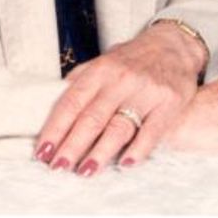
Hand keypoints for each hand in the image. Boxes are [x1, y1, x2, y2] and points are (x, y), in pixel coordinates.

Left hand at [34, 22, 206, 175]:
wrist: (174, 46)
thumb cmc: (133, 57)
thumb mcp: (105, 59)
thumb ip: (82, 78)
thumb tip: (55, 96)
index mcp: (101, 70)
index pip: (72, 101)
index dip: (56, 127)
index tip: (43, 150)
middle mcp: (121, 80)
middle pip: (92, 118)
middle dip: (72, 145)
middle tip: (58, 167)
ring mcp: (145, 92)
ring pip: (119, 127)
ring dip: (100, 153)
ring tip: (85, 171)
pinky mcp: (168, 104)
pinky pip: (151, 132)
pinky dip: (137, 150)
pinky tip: (124, 164)